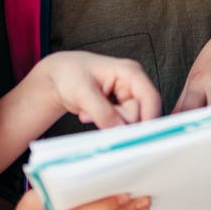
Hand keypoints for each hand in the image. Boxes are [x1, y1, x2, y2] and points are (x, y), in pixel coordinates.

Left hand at [39, 51, 161, 127]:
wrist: (59, 76)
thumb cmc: (70, 75)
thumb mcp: (82, 93)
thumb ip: (103, 112)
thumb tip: (120, 131)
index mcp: (131, 72)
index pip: (150, 98)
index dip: (148, 118)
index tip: (135, 137)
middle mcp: (134, 84)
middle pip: (139, 114)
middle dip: (117, 120)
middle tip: (92, 113)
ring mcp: (128, 96)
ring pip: (129, 121)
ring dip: (108, 123)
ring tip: (88, 112)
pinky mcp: (121, 107)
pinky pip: (120, 124)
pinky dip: (105, 124)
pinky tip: (90, 114)